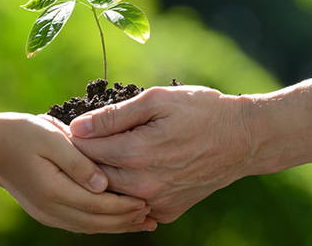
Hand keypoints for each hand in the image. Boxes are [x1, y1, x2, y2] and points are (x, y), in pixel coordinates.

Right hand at [0, 113, 156, 233]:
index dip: (124, 206)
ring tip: (142, 222)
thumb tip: (103, 184)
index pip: (98, 205)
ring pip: (89, 227)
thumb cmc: (21, 134)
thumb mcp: (51, 138)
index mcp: (54, 190)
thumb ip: (79, 162)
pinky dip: (101, 223)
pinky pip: (79, 223)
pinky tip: (116, 218)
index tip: (147, 201)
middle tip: (153, 216)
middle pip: (96, 222)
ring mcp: (47, 213)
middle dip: (126, 221)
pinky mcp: (47, 211)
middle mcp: (51, 208)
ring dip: (116, 226)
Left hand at [68, 86, 252, 222]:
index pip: (85, 150)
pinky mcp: (168, 212)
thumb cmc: (202, 111)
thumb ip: (115, 116)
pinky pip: (134, 205)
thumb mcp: (157, 100)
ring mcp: (157, 202)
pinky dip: (127, 191)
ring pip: (111, 193)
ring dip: (102, 176)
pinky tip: (130, 171)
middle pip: (93, 175)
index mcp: (137, 153)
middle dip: (83, 158)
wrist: (244, 139)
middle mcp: (144, 185)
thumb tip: (78, 127)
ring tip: (103, 153)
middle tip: (80, 140)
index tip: (67, 126)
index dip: (73, 136)